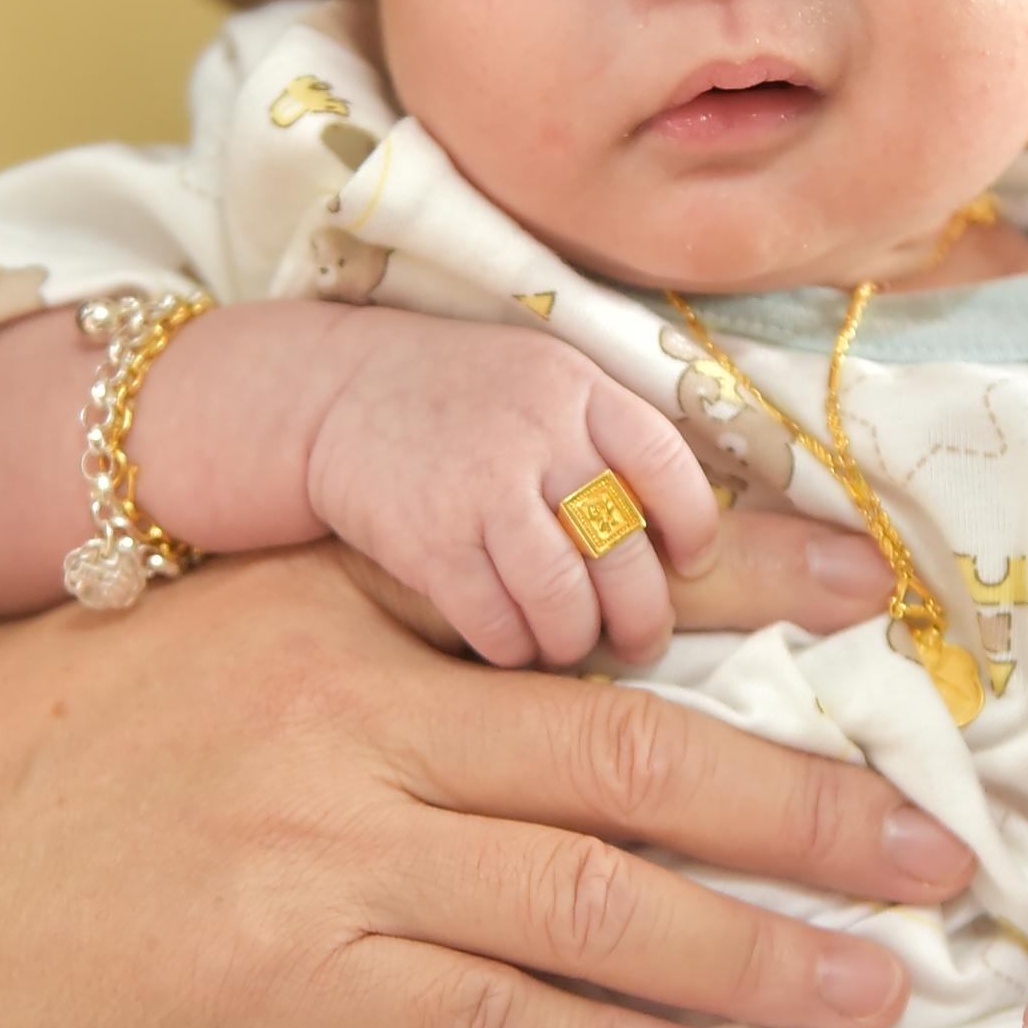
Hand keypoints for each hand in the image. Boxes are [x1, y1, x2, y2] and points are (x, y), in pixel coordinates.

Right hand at [0, 539, 969, 1027]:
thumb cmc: (25, 752)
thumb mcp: (200, 628)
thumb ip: (368, 631)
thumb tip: (551, 668)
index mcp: (336, 600)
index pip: (583, 584)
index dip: (752, 590)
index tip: (880, 601)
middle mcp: (350, 712)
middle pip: (636, 755)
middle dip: (809, 802)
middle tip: (934, 847)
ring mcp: (319, 852)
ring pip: (593, 898)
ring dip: (753, 947)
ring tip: (872, 980)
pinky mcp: (280, 985)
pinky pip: (488, 1020)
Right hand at [304, 318, 718, 666]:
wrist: (335, 392)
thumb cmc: (460, 396)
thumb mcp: (543, 380)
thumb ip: (608, 435)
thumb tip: (685, 532)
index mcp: (577, 389)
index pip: (667, 466)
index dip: (693, 528)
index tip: (692, 564)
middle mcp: (535, 436)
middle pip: (622, 551)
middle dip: (643, 613)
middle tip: (642, 638)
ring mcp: (479, 491)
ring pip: (563, 599)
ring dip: (576, 639)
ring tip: (573, 643)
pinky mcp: (428, 543)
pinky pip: (494, 622)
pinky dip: (513, 648)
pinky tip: (514, 644)